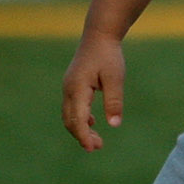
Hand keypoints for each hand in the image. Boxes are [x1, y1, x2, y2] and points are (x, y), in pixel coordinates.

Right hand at [62, 30, 124, 150]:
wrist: (99, 35)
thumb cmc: (108, 55)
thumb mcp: (115, 78)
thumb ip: (114, 101)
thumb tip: (114, 124)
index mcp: (77, 89)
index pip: (77, 119)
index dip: (84, 136)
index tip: (92, 148)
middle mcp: (69, 90)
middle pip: (70, 120)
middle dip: (82, 136)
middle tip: (98, 147)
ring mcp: (69, 87)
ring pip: (70, 115)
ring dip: (81, 128)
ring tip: (97, 140)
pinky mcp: (73, 85)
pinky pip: (72, 107)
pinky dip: (81, 118)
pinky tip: (93, 123)